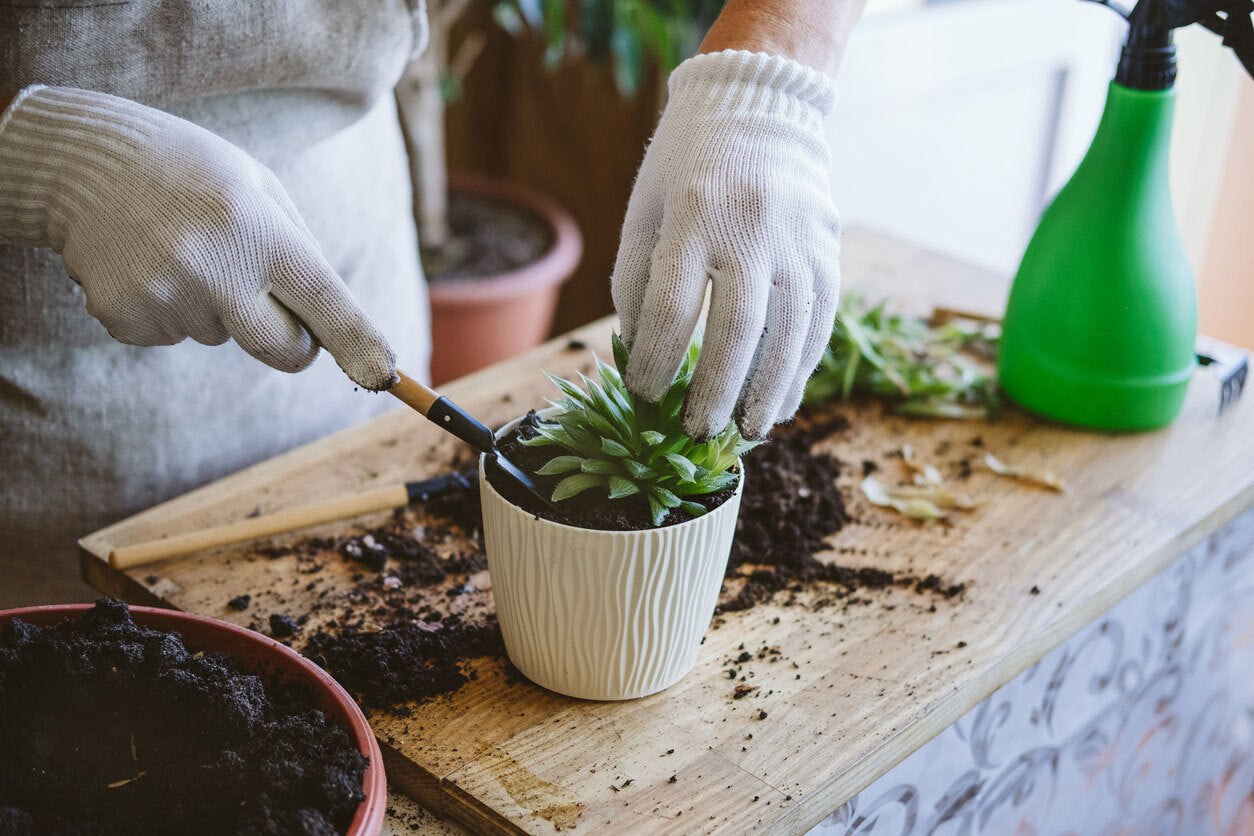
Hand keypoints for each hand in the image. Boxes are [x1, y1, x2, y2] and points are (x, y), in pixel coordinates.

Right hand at [0, 86, 396, 389]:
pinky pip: (175, 336)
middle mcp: (213, 268)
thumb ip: (302, 253)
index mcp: (257, 228)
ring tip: (182, 250)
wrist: (83, 163)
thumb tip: (339, 329)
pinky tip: (150, 263)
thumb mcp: (261, 189)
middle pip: (283, 350)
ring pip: (223, 337)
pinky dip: (173, 309)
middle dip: (293, 342)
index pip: (325, 301)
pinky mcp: (125, 318)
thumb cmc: (193, 174)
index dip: (358, 342)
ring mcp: (164, 296)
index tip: (382, 374)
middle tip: (268, 296)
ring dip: (217, 306)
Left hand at [611, 50, 840, 439]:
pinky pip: (818, 322)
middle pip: (735, 330)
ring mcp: (797, 240)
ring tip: (748, 431)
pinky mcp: (827, 251)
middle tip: (697, 432)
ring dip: (767, 392)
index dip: (654, 360)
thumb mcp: (645, 208)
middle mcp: (749, 228)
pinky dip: (801, 368)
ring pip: (788, 333)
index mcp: (691, 214)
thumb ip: (636, 278)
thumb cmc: (686, 164)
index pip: (670, 307)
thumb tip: (638, 353)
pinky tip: (783, 400)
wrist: (759, 105)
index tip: (643, 395)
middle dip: (714, 390)